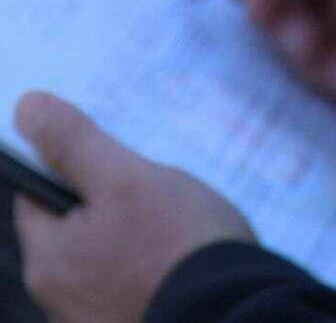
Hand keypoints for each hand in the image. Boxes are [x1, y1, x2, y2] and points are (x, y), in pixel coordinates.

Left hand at [13, 92, 254, 322]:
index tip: (113, 164)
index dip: (74, 171)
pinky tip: (187, 263)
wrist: (234, 311)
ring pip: (110, 260)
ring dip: (136, 242)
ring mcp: (100, 319)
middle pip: (77, 231)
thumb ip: (75, 144)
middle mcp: (62, 300)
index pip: (37, 199)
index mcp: (50, 260)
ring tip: (180, 231)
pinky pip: (136, 286)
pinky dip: (155, 271)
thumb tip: (27, 107)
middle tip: (158, 196)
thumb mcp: (127, 178)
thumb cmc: (181, 243)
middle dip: (112, 208)